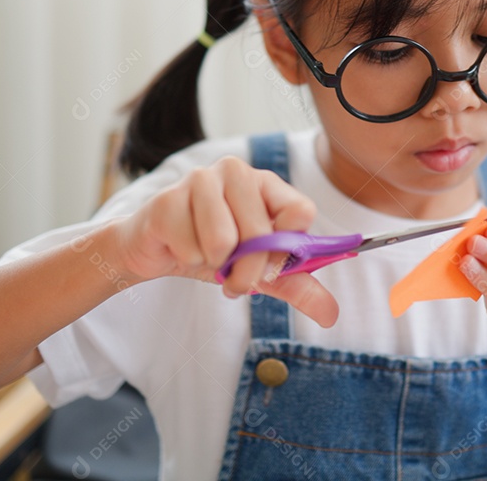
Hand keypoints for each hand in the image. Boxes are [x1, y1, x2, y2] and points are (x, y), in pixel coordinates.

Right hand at [112, 156, 338, 326]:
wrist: (156, 250)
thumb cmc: (212, 250)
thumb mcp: (259, 270)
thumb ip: (296, 285)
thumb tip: (330, 314)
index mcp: (266, 184)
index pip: (300, 212)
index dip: (288, 249)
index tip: (273, 266)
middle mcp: (237, 172)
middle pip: (261, 234)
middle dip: (247, 272)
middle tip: (232, 277)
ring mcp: (199, 179)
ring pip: (224, 241)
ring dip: (215, 264)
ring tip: (206, 256)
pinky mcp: (167, 199)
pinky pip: (191, 249)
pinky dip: (188, 261)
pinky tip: (181, 247)